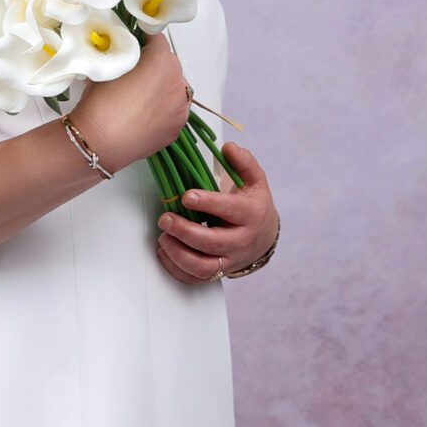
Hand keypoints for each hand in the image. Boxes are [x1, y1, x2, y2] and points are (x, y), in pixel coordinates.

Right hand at [69, 35, 191, 173]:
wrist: (99, 143)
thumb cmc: (100, 104)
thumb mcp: (108, 68)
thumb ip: (123, 56)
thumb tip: (126, 52)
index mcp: (161, 61)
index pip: (158, 39)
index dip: (144, 39)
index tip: (135, 43)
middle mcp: (177, 82)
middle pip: (169, 63)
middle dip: (155, 64)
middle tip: (136, 72)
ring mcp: (180, 106)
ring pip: (175, 87)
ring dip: (163, 86)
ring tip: (142, 96)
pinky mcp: (177, 127)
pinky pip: (175, 109)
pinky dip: (164, 107)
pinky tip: (146, 113)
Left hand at [156, 143, 278, 285]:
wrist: (263, 237)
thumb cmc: (253, 206)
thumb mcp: (254, 180)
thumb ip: (243, 162)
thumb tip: (229, 148)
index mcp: (251, 214)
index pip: (230, 210)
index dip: (207, 203)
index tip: (187, 196)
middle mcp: (241, 241)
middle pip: (212, 242)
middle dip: (185, 231)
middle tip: (165, 219)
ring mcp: (229, 260)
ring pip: (203, 266)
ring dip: (178, 254)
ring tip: (163, 237)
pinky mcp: (217, 273)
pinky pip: (195, 278)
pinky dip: (176, 268)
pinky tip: (164, 252)